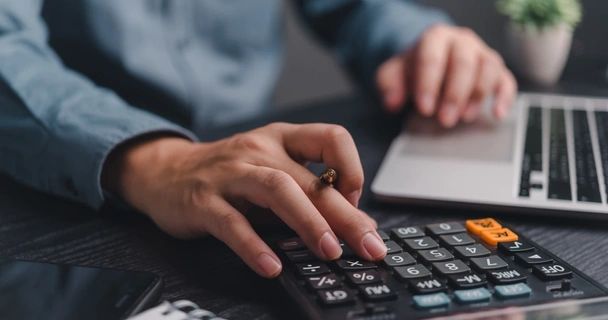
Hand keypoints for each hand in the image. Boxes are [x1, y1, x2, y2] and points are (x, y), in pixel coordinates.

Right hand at [101, 123, 385, 277]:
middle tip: (369, 245)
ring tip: (329, 252)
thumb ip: (308, 193)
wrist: (165, 171)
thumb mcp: (271, 172)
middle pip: (308, 178)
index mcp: (282, 139)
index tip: (357, 203)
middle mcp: (258, 149)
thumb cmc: (229, 175)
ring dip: (308, 222)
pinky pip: (232, 222)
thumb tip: (357, 224)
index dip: (352, 169)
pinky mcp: (203, 200)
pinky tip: (272, 266)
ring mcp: (229, 173)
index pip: (331, 138)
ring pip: (275, 190)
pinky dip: (254, 246)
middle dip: (344, 214)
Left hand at [376, 24, 516, 126]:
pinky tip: (497, 114)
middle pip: (464, 62)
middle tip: (444, 119)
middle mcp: (462, 41)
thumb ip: (388, 86)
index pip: (432, 57)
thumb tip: (392, 103)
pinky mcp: (496, 70)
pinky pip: (506, 80)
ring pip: (488, 68)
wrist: (429, 63)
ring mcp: (481, 54)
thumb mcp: (393, 75)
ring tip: (464, 117)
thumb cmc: (413, 70)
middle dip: (454, 94)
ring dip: (478, 95)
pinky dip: (504, 97)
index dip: (429, 83)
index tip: (424, 108)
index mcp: (435, 38)